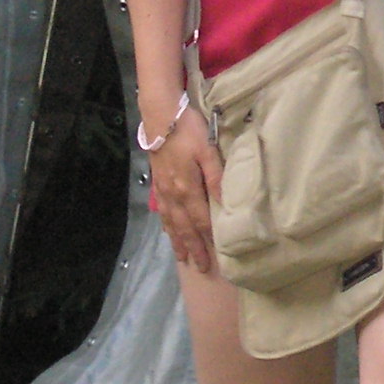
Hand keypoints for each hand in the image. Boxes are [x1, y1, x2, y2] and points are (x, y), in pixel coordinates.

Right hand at [149, 118, 223, 275]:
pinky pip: (163, 211)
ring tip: (182, 258)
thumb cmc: (188, 130)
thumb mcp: (208, 150)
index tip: (216, 258)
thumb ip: (216, 177)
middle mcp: (174, 194)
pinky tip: (169, 231)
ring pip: (171, 222)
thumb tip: (226, 204)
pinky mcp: (158, 182)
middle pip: (185, 227)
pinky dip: (167, 225)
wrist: (160, 115)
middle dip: (193, 248)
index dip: (208, 239)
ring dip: (178, 241)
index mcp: (188, 188)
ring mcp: (164, 189)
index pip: (201, 220)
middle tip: (200, 268)